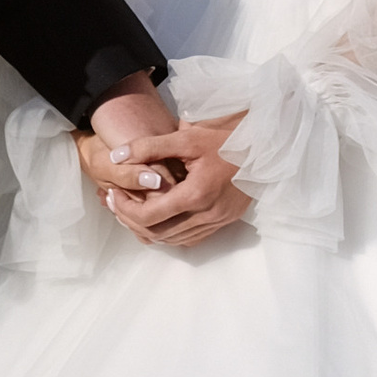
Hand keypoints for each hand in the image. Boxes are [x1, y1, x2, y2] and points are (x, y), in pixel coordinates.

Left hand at [79, 115, 248, 250]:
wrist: (263, 147)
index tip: (113, 195)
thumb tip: (116, 156)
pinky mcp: (224, 223)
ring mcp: (218, 222)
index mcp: (196, 194)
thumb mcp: (186, 136)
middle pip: (158, 233)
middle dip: (131, 221)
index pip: (150, 216)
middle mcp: (207, 215)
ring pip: (173, 240)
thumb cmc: (225, 139)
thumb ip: (149, 147)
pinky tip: (159, 217)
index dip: (125, 209)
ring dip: (148, 229)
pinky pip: (190, 238)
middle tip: (116, 203)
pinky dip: (170, 233)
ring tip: (131, 209)